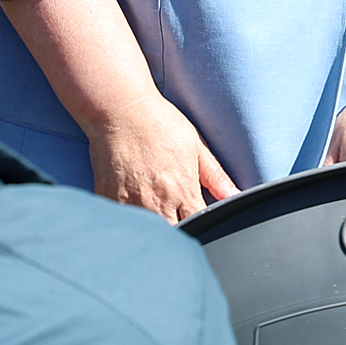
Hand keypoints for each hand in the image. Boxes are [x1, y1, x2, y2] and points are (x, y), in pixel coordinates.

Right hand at [88, 93, 239, 221]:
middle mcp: (157, 202)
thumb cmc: (158, 123)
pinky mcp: (108, 199)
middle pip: (173, 235)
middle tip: (176, 220)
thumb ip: (215, 176)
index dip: (202, 225)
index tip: (199, 219)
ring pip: (147, 234)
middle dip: (178, 233)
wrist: (121, 110)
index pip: (199, 223)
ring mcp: (131, 203)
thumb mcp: (194, 145)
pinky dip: (128, 224)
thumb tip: (236, 195)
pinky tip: (132, 212)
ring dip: (154, 231)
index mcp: (182, 189)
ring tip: (155, 215)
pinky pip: (121, 223)